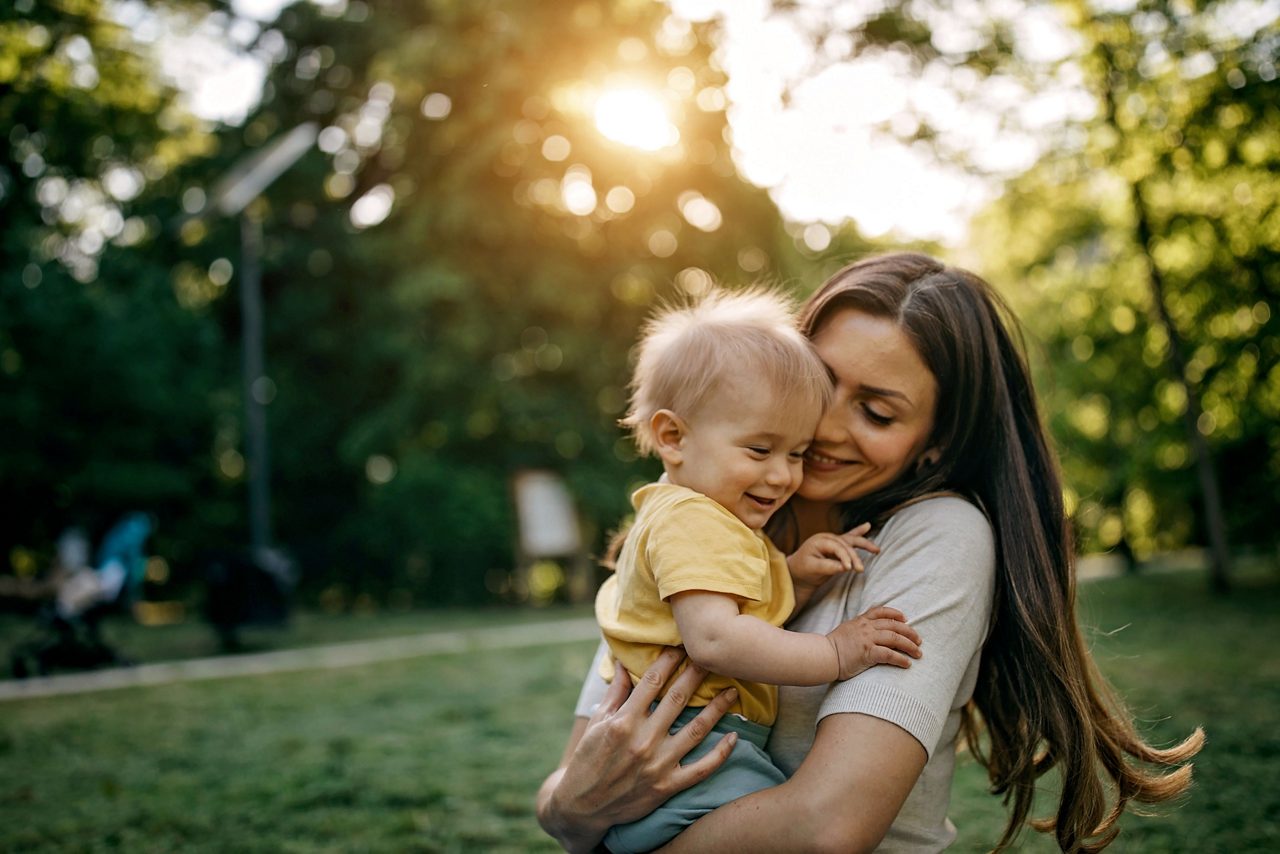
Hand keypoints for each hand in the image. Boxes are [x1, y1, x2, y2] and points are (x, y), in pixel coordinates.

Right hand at [537, 648, 738, 851]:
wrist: (583, 806)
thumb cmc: (588, 758)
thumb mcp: (597, 722)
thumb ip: (616, 692)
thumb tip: (625, 662)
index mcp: (624, 721)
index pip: (652, 681)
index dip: (669, 660)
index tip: (682, 646)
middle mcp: (643, 740)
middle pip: (678, 699)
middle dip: (697, 674)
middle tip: (711, 658)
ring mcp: (658, 764)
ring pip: (696, 730)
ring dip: (717, 708)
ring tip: (732, 691)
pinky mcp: (667, 786)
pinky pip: (702, 769)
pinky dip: (720, 753)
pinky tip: (734, 737)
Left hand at [787, 523, 879, 589]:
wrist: (796, 572)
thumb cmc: (802, 569)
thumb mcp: (813, 568)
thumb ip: (829, 566)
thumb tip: (846, 567)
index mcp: (820, 540)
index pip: (838, 547)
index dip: (845, 557)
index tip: (850, 569)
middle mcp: (828, 538)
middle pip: (847, 544)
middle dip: (855, 556)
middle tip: (861, 569)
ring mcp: (832, 540)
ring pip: (851, 540)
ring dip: (864, 544)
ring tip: (877, 549)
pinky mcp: (836, 546)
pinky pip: (849, 538)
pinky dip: (859, 533)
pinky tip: (867, 526)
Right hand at [826, 606, 921, 680]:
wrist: (823, 655)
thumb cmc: (833, 647)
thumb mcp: (846, 629)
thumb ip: (859, 628)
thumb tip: (870, 632)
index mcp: (861, 620)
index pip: (882, 611)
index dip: (896, 614)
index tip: (906, 618)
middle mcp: (866, 627)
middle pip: (894, 625)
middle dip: (909, 632)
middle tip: (919, 640)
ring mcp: (867, 639)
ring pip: (895, 638)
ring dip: (910, 646)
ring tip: (918, 653)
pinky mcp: (868, 653)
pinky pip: (889, 654)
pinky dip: (901, 659)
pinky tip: (907, 664)